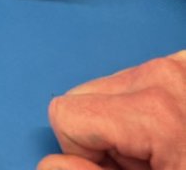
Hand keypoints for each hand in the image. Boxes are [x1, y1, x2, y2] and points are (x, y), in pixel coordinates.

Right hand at [37, 51, 185, 168]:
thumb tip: (49, 165)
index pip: (65, 114)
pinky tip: (167, 134)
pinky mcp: (180, 64)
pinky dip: (141, 110)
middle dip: (103, 135)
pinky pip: (132, 81)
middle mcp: (162, 74)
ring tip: (161, 150)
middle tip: (146, 164)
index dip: (84, 154)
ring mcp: (174, 64)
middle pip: (83, 95)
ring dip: (122, 123)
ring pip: (106, 88)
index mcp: (153, 110)